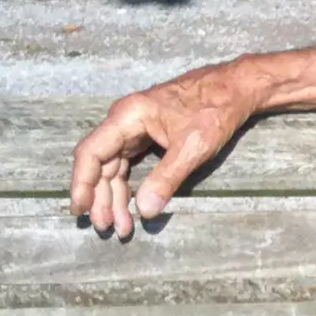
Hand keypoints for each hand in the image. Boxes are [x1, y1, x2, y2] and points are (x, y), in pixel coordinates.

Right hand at [70, 63, 267, 235]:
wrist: (236, 88)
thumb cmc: (214, 109)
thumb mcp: (192, 146)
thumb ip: (166, 178)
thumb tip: (143, 211)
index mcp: (127, 116)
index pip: (91, 153)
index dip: (82, 183)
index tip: (79, 209)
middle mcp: (124, 120)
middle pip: (101, 164)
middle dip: (102, 197)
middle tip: (106, 227)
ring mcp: (135, 128)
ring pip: (114, 167)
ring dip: (115, 196)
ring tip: (121, 226)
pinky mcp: (148, 135)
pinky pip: (129, 164)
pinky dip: (129, 186)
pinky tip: (131, 206)